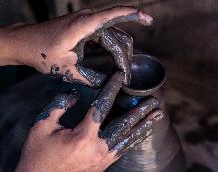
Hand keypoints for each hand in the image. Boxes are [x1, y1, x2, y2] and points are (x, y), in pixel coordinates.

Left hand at [0, 6, 152, 86]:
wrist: (25, 43)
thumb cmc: (42, 53)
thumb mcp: (67, 69)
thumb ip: (89, 78)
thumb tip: (108, 85)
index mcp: (84, 25)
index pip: (115, 14)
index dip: (134, 14)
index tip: (149, 19)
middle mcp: (88, 19)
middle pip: (117, 34)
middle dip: (125, 54)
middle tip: (125, 75)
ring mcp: (86, 22)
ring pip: (113, 35)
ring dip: (120, 51)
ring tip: (122, 70)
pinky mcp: (85, 27)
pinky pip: (105, 35)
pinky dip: (112, 47)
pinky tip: (116, 59)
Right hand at [15, 72, 162, 171]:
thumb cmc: (37, 155)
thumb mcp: (41, 126)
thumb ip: (59, 105)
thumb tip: (74, 94)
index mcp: (83, 136)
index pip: (102, 106)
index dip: (112, 88)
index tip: (120, 77)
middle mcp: (98, 148)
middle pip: (125, 124)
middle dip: (141, 110)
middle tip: (154, 100)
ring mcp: (103, 158)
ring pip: (129, 138)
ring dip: (144, 125)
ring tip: (158, 115)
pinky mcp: (104, 164)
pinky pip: (124, 149)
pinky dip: (136, 138)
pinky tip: (143, 132)